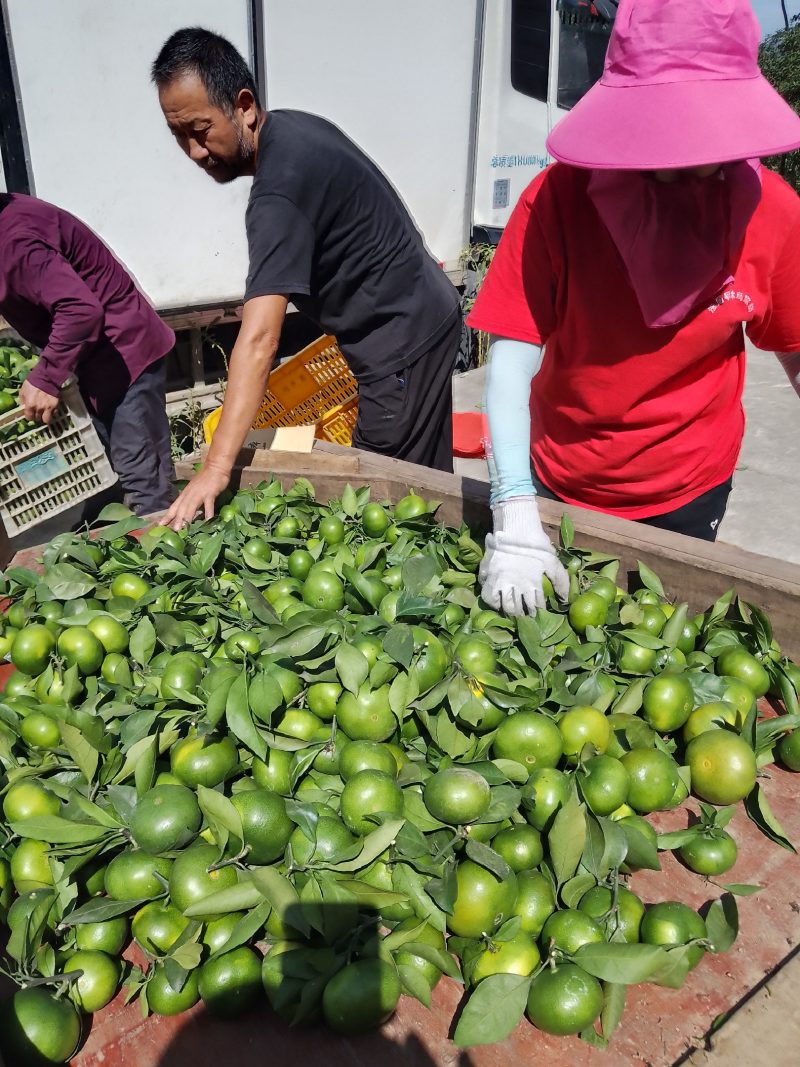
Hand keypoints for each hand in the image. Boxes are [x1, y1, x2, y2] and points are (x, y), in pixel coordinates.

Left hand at [19, 380, 59, 423]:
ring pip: (47, 420)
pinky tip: (50, 407)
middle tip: (37, 411)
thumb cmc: (33, 383)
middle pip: (38, 419)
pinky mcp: (55, 405)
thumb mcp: (23, 390)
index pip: (29, 418)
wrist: (47, 377)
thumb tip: (24, 407)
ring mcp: (48, 408)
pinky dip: (52, 412)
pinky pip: (54, 413)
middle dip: (37, 415)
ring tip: (45, 412)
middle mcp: (39, 409)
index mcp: (30, 405)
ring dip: (45, 416)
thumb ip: (22, 400)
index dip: (30, 416)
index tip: (30, 413)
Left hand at [162, 464, 230, 530]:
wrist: (216, 466)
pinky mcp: (210, 493)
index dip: (167, 516)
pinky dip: (208, 513)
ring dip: (186, 518)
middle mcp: (189, 494)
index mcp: (185, 494)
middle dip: (175, 520)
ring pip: (191, 507)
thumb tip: (188, 514)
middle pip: (181, 509)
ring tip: (183, 529)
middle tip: (171, 532)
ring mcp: (199, 493)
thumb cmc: (205, 478)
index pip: (174, 507)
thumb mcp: (195, 490)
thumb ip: (191, 501)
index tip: (160, 526)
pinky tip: (208, 521)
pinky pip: (208, 505)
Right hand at [479, 496, 568, 614]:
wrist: (516, 526)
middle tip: (527, 619)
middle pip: (519, 610)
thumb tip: (564, 601)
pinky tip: (499, 603)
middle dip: (524, 616)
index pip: (537, 606)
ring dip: (510, 613)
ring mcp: (501, 581)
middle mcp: (516, 584)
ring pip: (504, 606)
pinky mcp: (488, 575)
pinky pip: (488, 596)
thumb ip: (561, 581)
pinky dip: (493, 603)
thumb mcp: (552, 560)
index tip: (540, 616)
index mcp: (533, 582)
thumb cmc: (536, 543)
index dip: (539, 612)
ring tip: (514, 614)